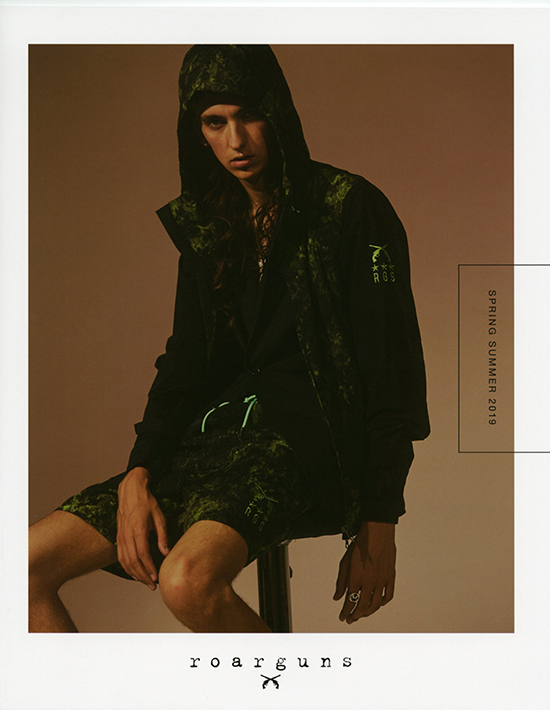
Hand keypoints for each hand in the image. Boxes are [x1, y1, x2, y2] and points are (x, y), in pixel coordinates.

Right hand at [116, 467, 169, 589]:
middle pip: (132, 561)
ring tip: (145, 582)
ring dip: (134, 574)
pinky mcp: (118, 536)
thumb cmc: (146, 501)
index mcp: (138, 528)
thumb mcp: (159, 516)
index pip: (143, 554)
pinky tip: (134, 572)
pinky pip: (120, 556)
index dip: (149, 567)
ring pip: (124, 561)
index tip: (156, 577)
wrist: (130, 490)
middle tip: (152, 585)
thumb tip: (166, 552)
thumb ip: (162, 535)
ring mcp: (120, 536)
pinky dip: (126, 567)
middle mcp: (126, 534)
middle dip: (142, 575)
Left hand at [333, 521, 395, 623]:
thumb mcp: (345, 562)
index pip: (349, 602)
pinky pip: (388, 596)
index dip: (345, 612)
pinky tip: (378, 604)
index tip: (342, 617)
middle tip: (350, 619)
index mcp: (356, 579)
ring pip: (375, 604)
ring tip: (362, 614)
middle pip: (362, 606)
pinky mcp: (390, 577)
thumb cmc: (360, 545)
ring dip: (367, 612)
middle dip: (355, 615)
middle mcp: (369, 582)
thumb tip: (337, 598)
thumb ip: (341, 582)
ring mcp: (381, 581)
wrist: (377, 533)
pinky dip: (382, 603)